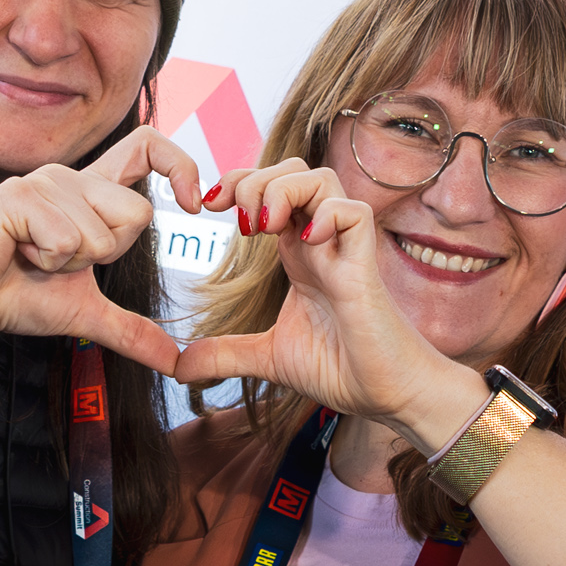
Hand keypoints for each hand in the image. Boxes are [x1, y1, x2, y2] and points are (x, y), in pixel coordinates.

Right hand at [0, 127, 201, 371]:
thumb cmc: (14, 292)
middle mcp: (72, 177)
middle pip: (138, 214)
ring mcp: (47, 182)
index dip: (180, 165)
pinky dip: (46, 260)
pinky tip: (18, 252)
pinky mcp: (21, 196)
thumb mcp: (83, 313)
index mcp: (90, 192)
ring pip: (102, 235)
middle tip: (60, 259)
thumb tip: (175, 362)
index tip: (193, 204)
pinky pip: (66, 240)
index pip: (147, 148)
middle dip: (106, 256)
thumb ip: (130, 330)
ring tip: (32, 256)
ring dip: (69, 263)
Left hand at [171, 162, 483, 448]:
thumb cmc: (342, 367)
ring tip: (267, 228)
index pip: (268, 189)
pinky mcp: (365, 266)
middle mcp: (320, 240)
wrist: (387, 395)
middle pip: (292, 170)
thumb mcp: (269, 357)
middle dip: (255, 179)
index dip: (237, 183)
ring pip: (321, 178)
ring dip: (284, 191)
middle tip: (236, 219)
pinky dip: (328, 215)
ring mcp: (344, 249)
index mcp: (297, 251)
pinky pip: (354, 212)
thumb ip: (225, 355)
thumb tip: (177, 367)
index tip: (207, 207)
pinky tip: (307, 242)